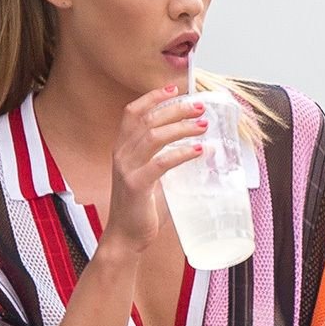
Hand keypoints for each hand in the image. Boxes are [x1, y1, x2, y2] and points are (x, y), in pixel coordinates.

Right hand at [100, 84, 205, 253]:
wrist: (125, 237)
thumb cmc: (141, 207)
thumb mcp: (150, 176)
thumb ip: (166, 161)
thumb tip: (199, 150)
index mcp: (122, 148)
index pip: (132, 113)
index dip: (152, 97)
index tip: (174, 88)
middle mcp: (121, 154)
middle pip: (148, 119)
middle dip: (175, 108)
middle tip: (199, 107)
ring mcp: (127, 169)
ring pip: (154, 136)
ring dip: (181, 127)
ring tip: (203, 125)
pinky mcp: (136, 185)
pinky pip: (161, 163)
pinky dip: (182, 153)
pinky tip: (199, 150)